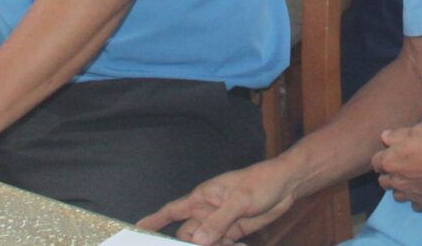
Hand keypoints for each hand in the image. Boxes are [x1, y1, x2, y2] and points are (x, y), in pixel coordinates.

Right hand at [138, 161, 300, 243]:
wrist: (286, 185)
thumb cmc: (261, 182)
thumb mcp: (240, 200)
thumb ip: (218, 221)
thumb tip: (197, 240)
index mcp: (202, 197)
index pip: (171, 211)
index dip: (153, 221)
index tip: (134, 230)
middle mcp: (206, 212)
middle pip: (186, 235)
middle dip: (189, 244)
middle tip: (206, 244)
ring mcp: (218, 224)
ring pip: (203, 243)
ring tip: (231, 245)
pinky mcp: (232, 233)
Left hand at [373, 124, 421, 212]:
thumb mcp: (419, 130)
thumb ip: (398, 135)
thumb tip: (385, 137)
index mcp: (391, 161)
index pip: (375, 162)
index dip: (384, 156)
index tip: (393, 153)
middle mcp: (396, 181)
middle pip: (383, 181)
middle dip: (390, 173)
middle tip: (403, 165)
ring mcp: (409, 196)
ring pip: (397, 195)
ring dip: (401, 187)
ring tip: (413, 179)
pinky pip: (414, 204)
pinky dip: (417, 198)